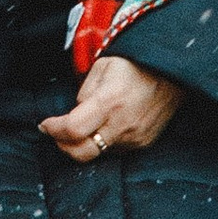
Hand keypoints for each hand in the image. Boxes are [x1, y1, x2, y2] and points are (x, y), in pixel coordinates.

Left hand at [40, 55, 183, 162]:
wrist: (172, 71)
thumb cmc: (135, 64)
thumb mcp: (102, 67)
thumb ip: (84, 93)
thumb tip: (74, 114)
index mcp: (109, 101)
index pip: (72, 129)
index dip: (53, 129)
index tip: (45, 124)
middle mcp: (122, 124)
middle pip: (82, 153)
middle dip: (63, 145)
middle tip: (57, 134)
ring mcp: (135, 137)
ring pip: (98, 153)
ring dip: (84, 144)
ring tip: (83, 126)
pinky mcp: (144, 143)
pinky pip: (116, 151)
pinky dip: (104, 143)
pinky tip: (104, 128)